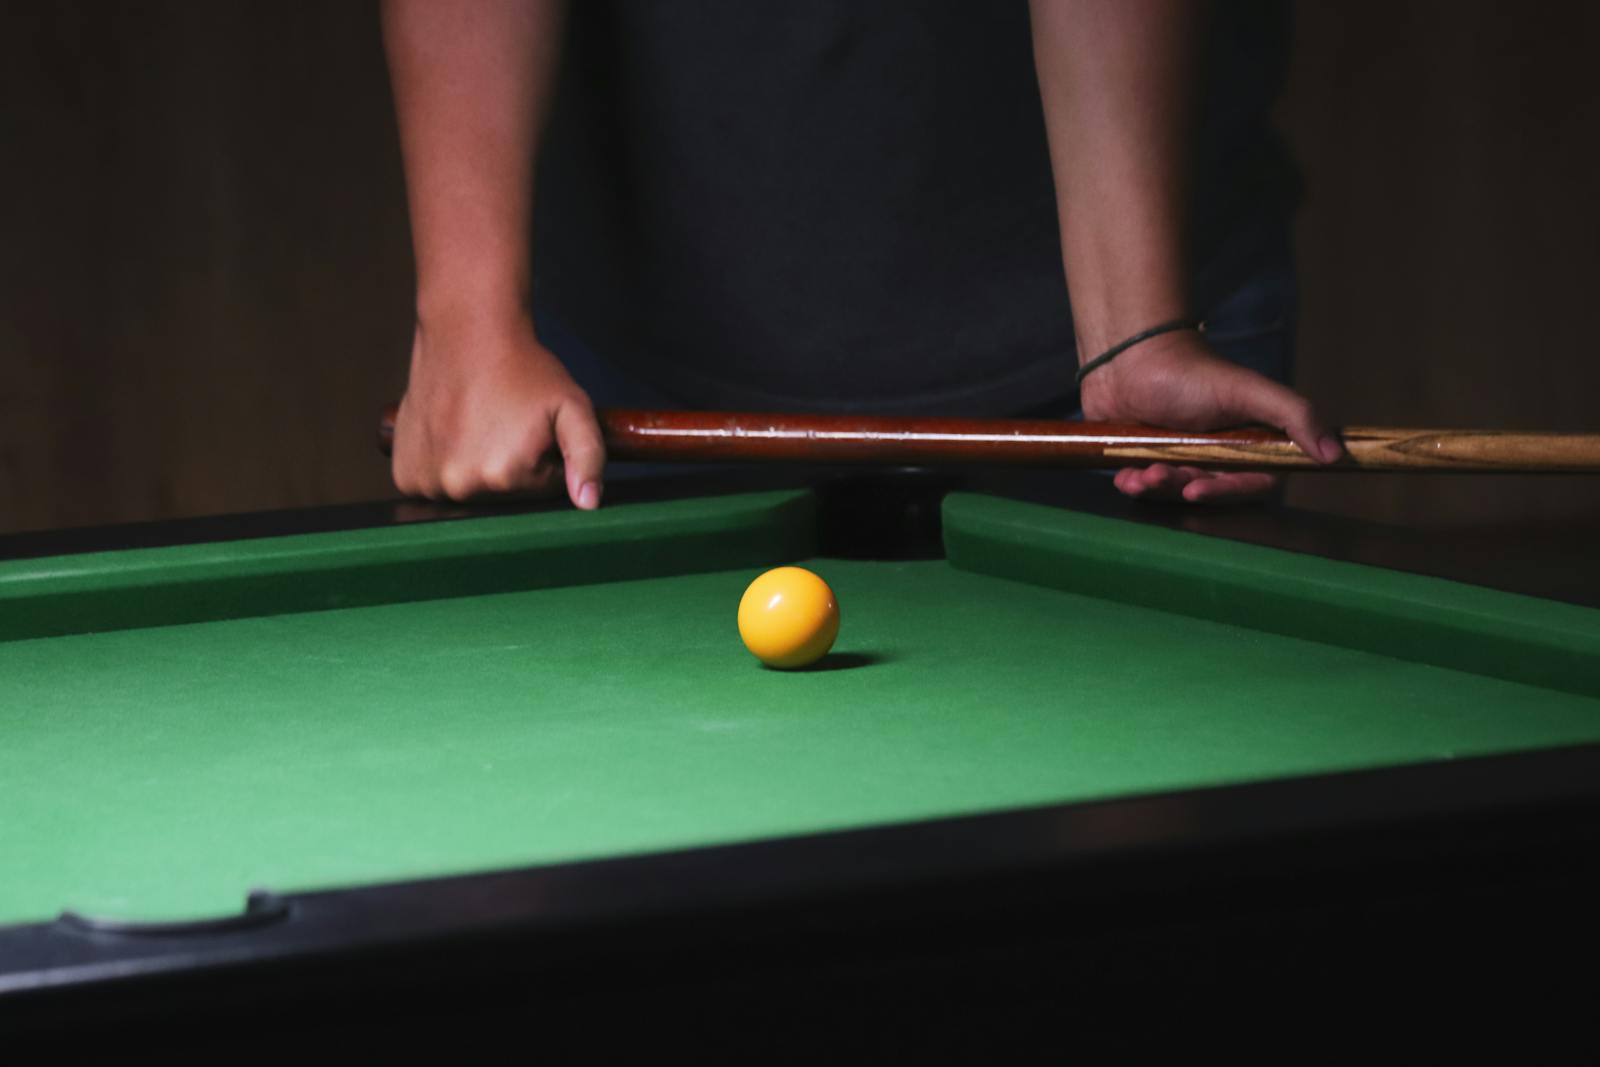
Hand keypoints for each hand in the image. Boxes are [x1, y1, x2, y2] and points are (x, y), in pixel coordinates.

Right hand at [391, 310, 604, 507]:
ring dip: (477, 469)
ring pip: (469, 492)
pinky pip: (433, 487)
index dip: (546, 459)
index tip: (534, 429)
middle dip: (514, 467)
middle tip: (506, 424)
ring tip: (478, 425)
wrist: (468, 334)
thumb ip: (588, 456)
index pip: (543, 490)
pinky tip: (452, 434)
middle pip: (505, 496)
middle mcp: (461, 486)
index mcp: (505, 477)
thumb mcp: (572, 407)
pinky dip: (443, 467)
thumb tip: (588, 504)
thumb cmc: (524, 369)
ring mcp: (427, 483)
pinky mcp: (405, 475)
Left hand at [1079, 331, 1342, 502]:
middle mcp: (1212, 452)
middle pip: (1206, 491)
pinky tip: (1124, 478)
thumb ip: (1294, 416)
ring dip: (1156, 489)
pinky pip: (1141, 485)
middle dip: (1182, 488)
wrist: (1129, 357)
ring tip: (1140, 475)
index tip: (1200, 490)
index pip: (1250, 481)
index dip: (1228, 492)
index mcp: (1243, 441)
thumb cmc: (1190, 372)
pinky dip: (1133, 485)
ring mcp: (1176, 456)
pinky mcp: (1144, 457)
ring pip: (1171, 491)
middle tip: (1161, 475)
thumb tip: (1336, 454)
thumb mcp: (1247, 390)